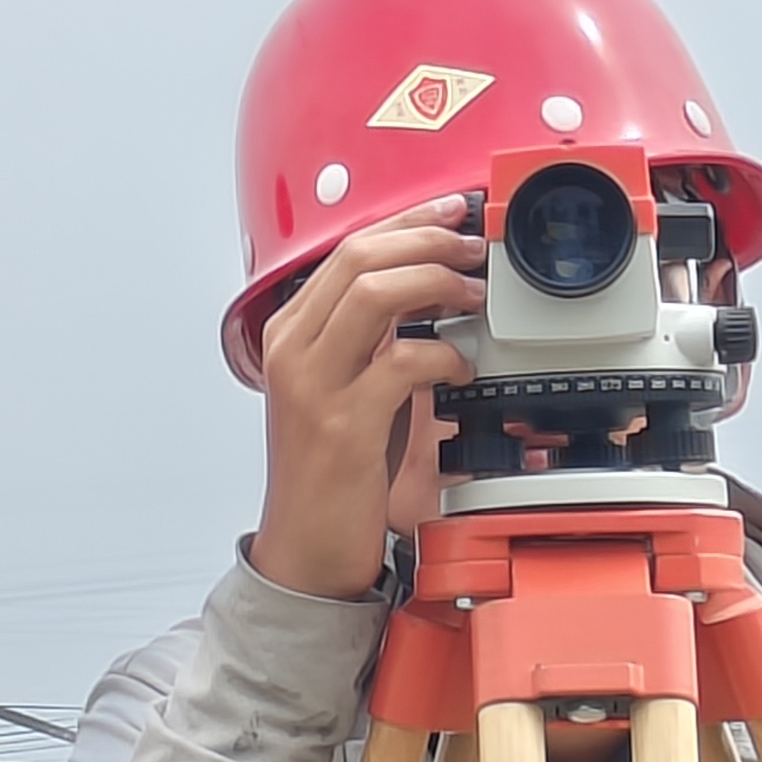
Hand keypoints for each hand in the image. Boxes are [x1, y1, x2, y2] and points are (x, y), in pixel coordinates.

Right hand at [245, 207, 483, 601]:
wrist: (306, 548)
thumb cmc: (331, 471)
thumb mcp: (341, 388)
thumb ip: (371, 340)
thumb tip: (432, 292)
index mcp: (290, 332)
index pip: (347, 248)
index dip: (406, 221)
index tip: (450, 213)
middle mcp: (293, 349)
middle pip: (359, 256)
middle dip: (427, 239)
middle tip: (472, 247)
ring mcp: (314, 385)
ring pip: (374, 293)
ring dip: (436, 282)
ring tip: (472, 295)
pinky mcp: (344, 425)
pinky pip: (401, 363)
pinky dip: (443, 354)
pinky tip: (462, 367)